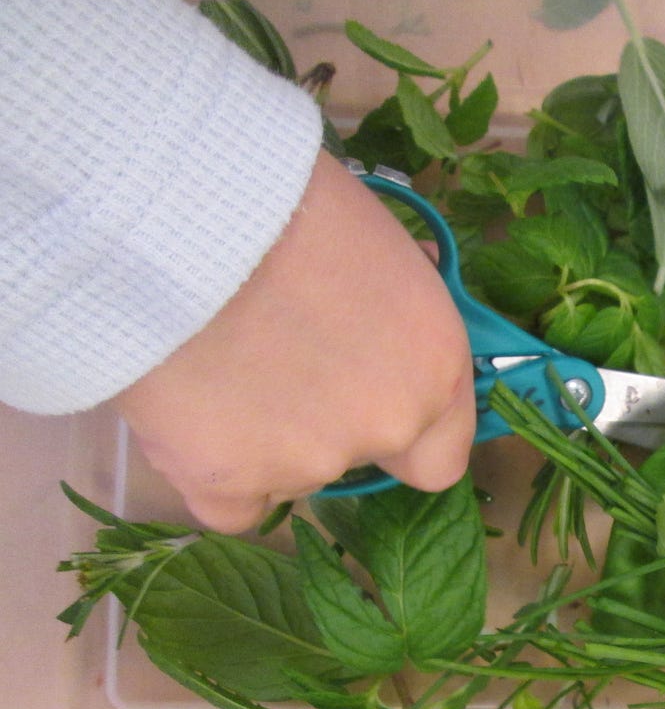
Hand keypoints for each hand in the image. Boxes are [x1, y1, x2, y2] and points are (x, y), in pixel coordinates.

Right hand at [114, 150, 476, 532]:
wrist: (179, 216)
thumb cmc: (286, 203)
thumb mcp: (379, 250)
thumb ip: (394, 318)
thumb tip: (391, 321)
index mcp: (436, 369)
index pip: (440, 454)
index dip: (404, 432)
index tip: (367, 399)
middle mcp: (385, 427)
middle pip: (358, 457)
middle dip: (326, 423)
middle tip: (275, 360)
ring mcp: (308, 463)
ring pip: (292, 475)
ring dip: (264, 438)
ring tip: (217, 362)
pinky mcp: (225, 483)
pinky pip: (231, 505)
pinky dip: (214, 473)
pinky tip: (193, 416)